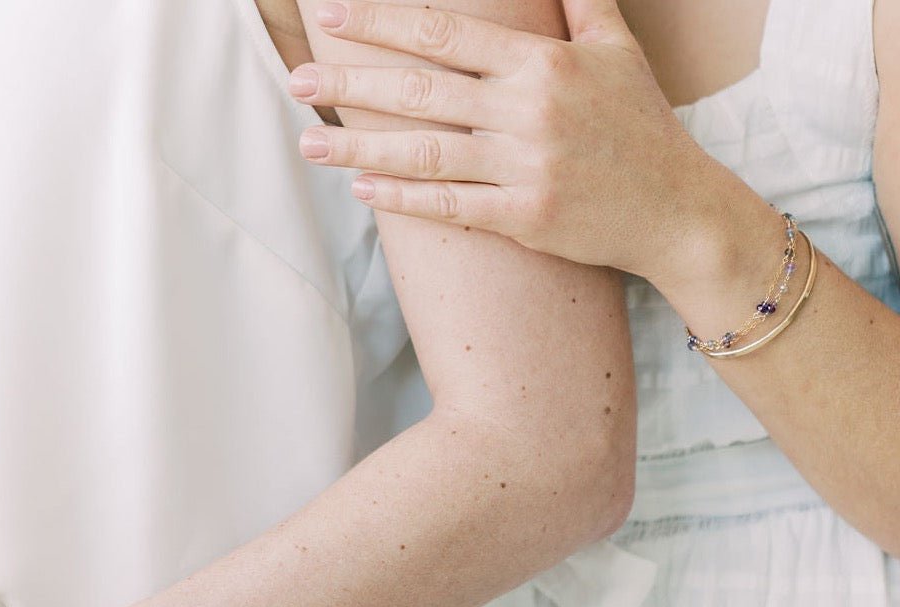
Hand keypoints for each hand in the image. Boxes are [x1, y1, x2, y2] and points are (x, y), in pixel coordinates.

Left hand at [289, 0, 731, 281]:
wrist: (677, 209)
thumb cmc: (643, 129)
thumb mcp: (618, 50)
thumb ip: (580, 0)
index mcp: (542, 62)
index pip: (445, 33)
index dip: (382, 23)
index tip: (331, 16)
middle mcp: (527, 110)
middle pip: (421, 90)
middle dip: (351, 84)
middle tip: (297, 81)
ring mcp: (524, 167)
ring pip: (425, 150)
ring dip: (358, 147)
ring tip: (307, 145)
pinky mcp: (525, 217)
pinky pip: (451, 205)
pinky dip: (404, 198)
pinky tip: (362, 189)